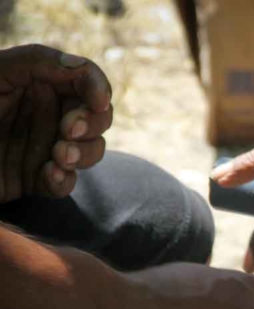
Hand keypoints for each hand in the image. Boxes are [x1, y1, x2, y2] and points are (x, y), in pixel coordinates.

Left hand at [0, 44, 111, 202]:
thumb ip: (35, 62)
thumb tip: (78, 65)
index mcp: (34, 80)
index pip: (82, 77)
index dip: (98, 86)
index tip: (98, 102)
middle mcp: (44, 112)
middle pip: (97, 115)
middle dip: (91, 124)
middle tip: (69, 131)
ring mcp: (43, 146)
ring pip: (90, 149)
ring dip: (83, 154)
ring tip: (58, 157)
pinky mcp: (36, 178)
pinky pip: (67, 181)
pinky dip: (64, 180)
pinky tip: (47, 177)